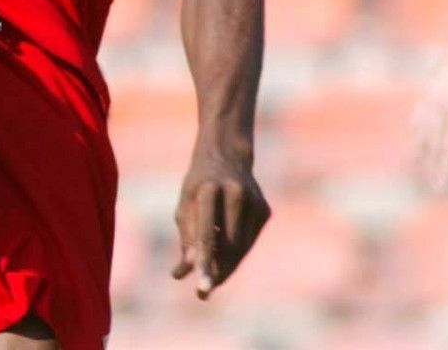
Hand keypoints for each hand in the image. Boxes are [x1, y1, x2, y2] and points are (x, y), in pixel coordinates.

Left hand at [171, 142, 268, 299]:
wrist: (226, 155)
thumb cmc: (198, 185)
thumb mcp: (184, 206)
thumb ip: (186, 239)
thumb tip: (181, 274)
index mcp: (207, 189)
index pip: (206, 234)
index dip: (204, 263)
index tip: (202, 289)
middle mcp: (235, 193)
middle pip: (227, 247)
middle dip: (215, 272)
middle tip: (202, 291)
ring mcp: (254, 201)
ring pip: (241, 248)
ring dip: (225, 265)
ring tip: (209, 268)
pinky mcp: (265, 209)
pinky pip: (249, 242)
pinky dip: (236, 251)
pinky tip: (224, 244)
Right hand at [413, 26, 447, 190]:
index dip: (444, 168)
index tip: (440, 186)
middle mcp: (440, 102)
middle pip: (432, 143)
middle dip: (432, 166)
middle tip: (433, 188)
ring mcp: (429, 96)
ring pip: (420, 131)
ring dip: (421, 153)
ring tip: (422, 172)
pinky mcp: (425, 92)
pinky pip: (418, 118)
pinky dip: (418, 134)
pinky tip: (419, 146)